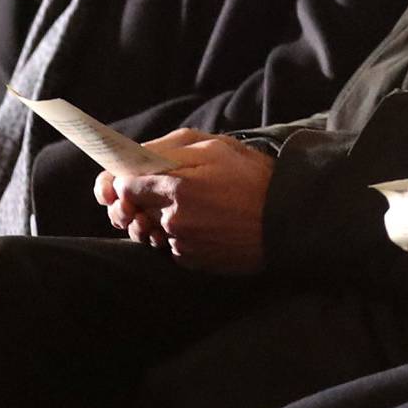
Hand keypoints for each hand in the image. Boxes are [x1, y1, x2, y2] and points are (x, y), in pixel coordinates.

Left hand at [102, 134, 272, 272]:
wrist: (288, 220)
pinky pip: (168, 245)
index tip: (123, 177)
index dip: (119, 180)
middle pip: (130, 212)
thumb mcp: (214, 146)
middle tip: (151, 191)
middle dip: (134, 201)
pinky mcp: (192, 261)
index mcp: (175, 188)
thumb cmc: (253, 178)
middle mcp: (172, 221)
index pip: (121, 187)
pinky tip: (198, 222)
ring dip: (154, 219)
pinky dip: (174, 234)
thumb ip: (166, 149)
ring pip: (148, 230)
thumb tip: (132, 159)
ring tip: (182, 205)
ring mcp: (182, 244)